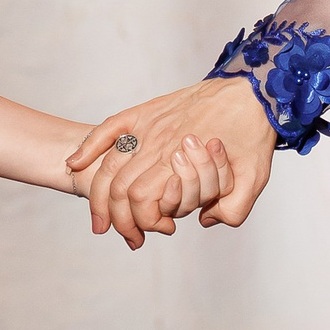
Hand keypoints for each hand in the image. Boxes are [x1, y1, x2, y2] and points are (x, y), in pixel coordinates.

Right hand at [69, 77, 274, 250]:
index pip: (145, 202)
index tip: (159, 231)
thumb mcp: (254, 179)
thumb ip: (232, 209)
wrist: (254, 92)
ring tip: (100, 221)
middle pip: (121, 189)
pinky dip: (89, 147)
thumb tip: (204, 221)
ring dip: (99, 197)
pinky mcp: (146, 112)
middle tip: (128, 237)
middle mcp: (159, 144)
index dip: (145, 223)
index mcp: (182, 161)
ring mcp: (149, 126)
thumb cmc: (253, 135)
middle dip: (119, 220)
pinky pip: (110, 128)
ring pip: (110, 165)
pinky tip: (75, 165)